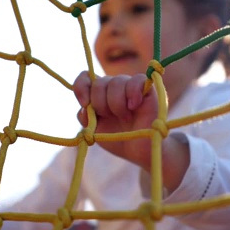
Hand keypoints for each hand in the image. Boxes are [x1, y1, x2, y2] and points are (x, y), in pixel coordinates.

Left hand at [73, 72, 188, 190]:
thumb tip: (86, 106)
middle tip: (111, 117)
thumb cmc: (118, 139)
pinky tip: (133, 106)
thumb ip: (85, 117)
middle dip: (100, 103)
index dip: (81, 87)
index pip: (85, 77)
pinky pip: (137, 80)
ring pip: (116, 82)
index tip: (84, 104)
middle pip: (100, 82)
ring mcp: (131, 87)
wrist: (139, 152)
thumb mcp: (95, 131)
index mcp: (99, 94)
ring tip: (125, 117)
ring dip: (116, 103)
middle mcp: (114, 87)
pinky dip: (133, 93)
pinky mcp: (148, 90)